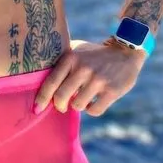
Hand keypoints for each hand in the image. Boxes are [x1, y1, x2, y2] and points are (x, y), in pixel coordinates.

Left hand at [33, 37, 147, 117]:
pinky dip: (92, 110)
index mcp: (71, 58)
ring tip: (83, 97)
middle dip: (59, 106)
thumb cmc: (94, 54)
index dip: (41, 99)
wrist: (126, 51)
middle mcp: (83, 68)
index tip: (36, 109)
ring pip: (78, 106)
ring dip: (78, 105)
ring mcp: (98, 80)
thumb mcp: (76, 51)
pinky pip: (94, 111)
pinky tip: (94, 101)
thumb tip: (40, 85)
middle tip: (62, 106)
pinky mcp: (112, 91)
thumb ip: (60, 64)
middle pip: (61, 97)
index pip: (50, 83)